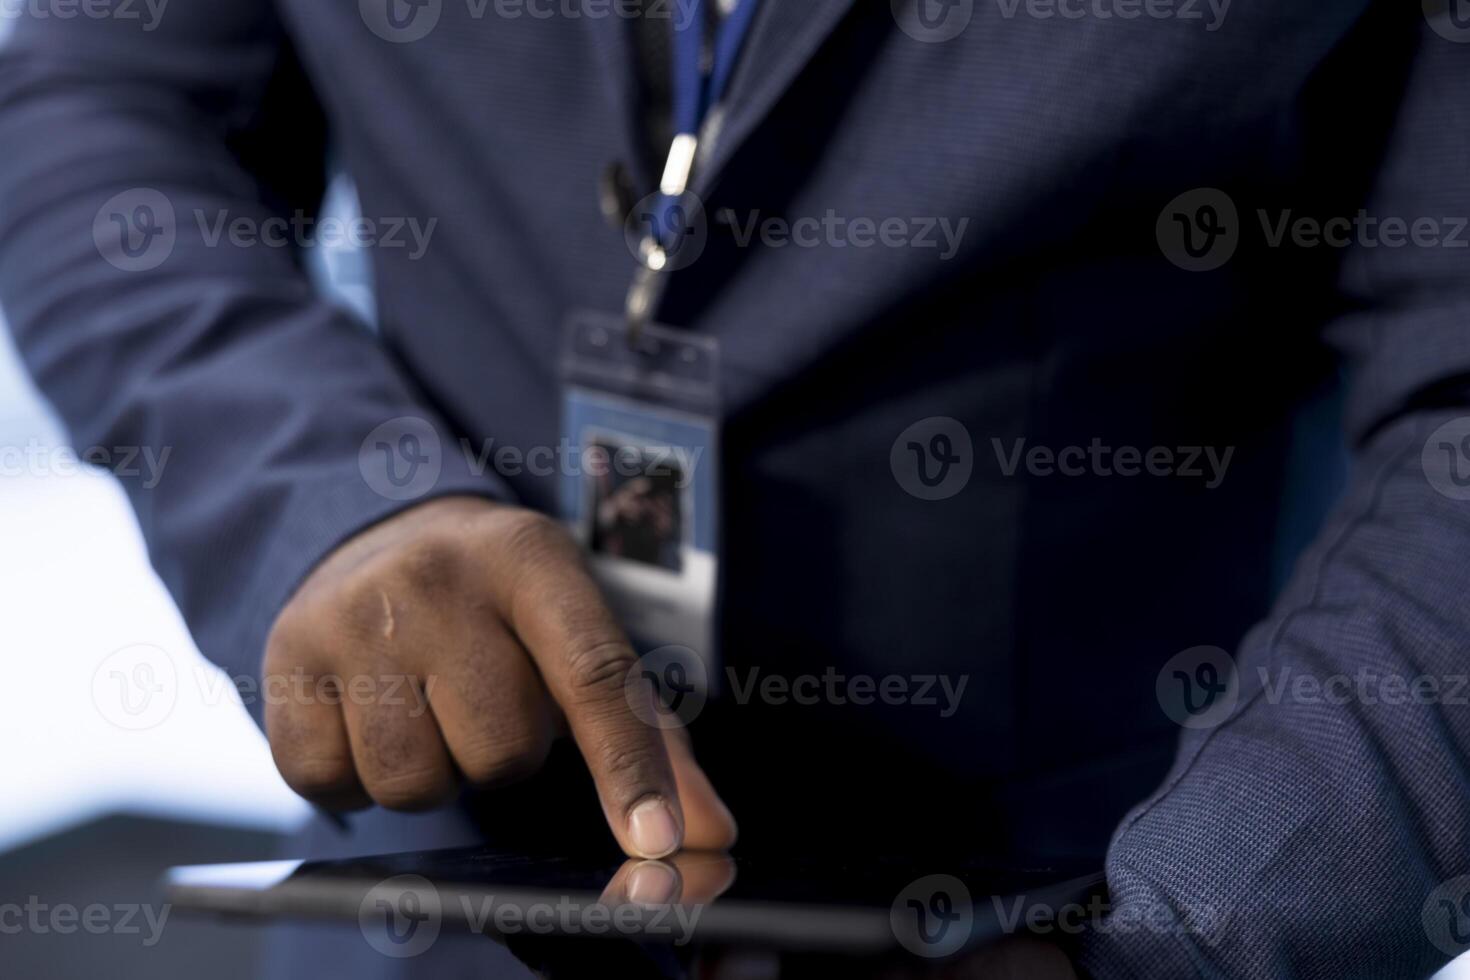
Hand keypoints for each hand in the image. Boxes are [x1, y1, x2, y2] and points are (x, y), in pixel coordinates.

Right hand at [261, 496, 736, 857]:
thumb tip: (703, 833)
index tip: (659, 841)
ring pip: (414, 782)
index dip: (628, 767)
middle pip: (500, 750)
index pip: (594, 674)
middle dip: (503, 753)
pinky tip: (368, 717)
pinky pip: (329, 785)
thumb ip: (644, 728)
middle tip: (483, 698)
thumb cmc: (498, 598)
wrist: (375, 524)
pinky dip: (355, 779)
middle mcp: (438, 578)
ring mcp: (351, 614)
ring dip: (432, 771)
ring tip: (427, 706)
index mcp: (531, 559)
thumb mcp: (574, 623)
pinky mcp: (283, 656)